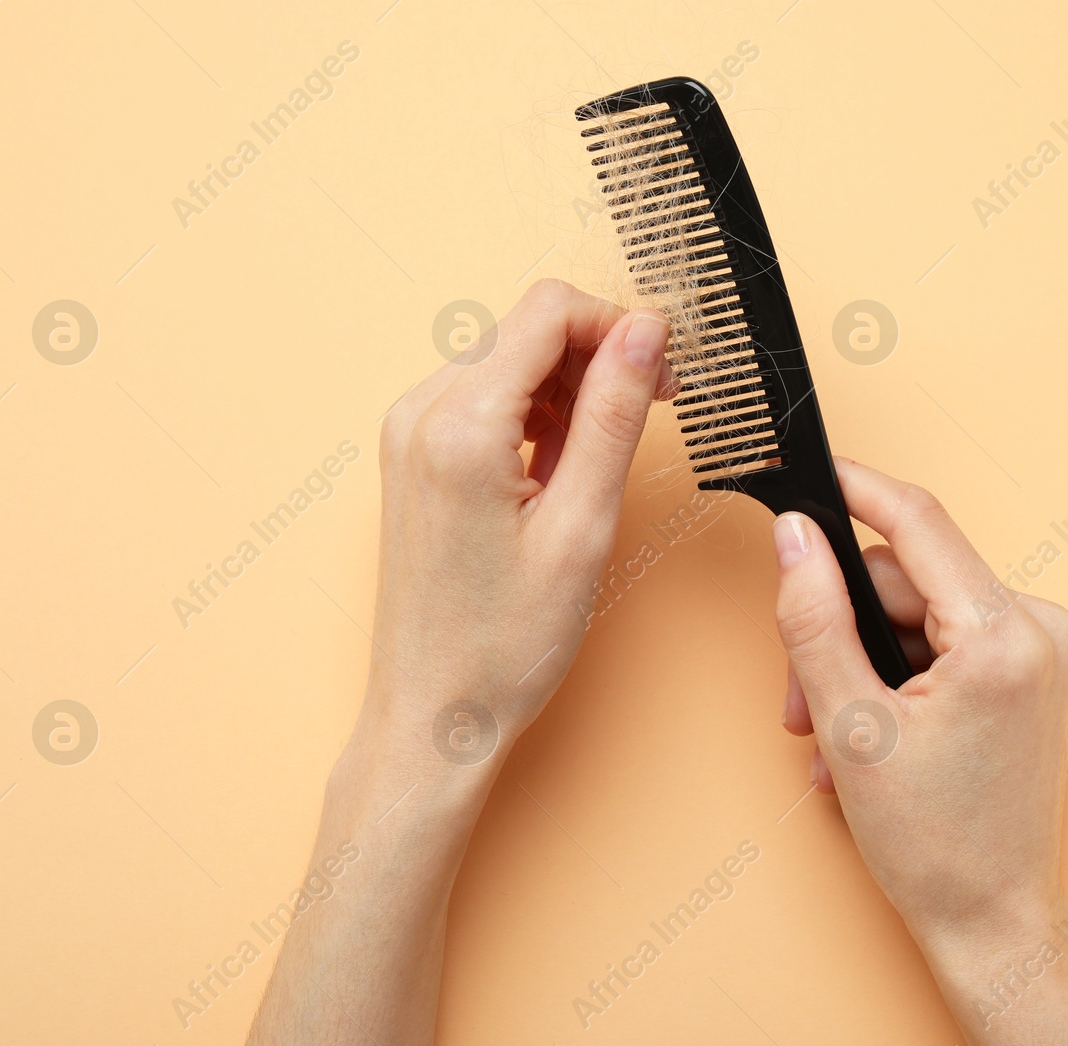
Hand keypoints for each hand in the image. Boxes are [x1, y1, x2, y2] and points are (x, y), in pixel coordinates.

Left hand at [356, 279, 672, 760]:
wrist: (434, 713)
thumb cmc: (504, 644)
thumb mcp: (582, 526)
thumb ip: (613, 415)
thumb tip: (644, 331)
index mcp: (460, 425)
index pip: (549, 310)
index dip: (619, 326)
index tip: (660, 374)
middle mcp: (419, 413)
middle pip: (526, 328)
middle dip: (594, 358)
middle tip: (641, 421)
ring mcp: (406, 433)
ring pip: (506, 359)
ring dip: (563, 390)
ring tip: (590, 468)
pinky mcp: (410, 455)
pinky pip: (481, 398)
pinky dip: (530, 416)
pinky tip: (553, 474)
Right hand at [772, 457, 1067, 1045]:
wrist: (993, 922)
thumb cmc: (935, 845)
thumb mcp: (849, 725)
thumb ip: (814, 618)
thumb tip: (795, 537)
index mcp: (1001, 635)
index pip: (916, 520)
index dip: (851, 490)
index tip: (806, 477)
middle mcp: (1038, 627)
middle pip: (905, 578)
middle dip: (840, 628)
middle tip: (802, 699)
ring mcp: (1041, 650)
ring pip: (916, 611)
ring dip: (860, 662)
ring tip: (832, 734)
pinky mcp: (1030, 672)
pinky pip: (942, 638)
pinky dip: (894, 676)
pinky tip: (868, 732)